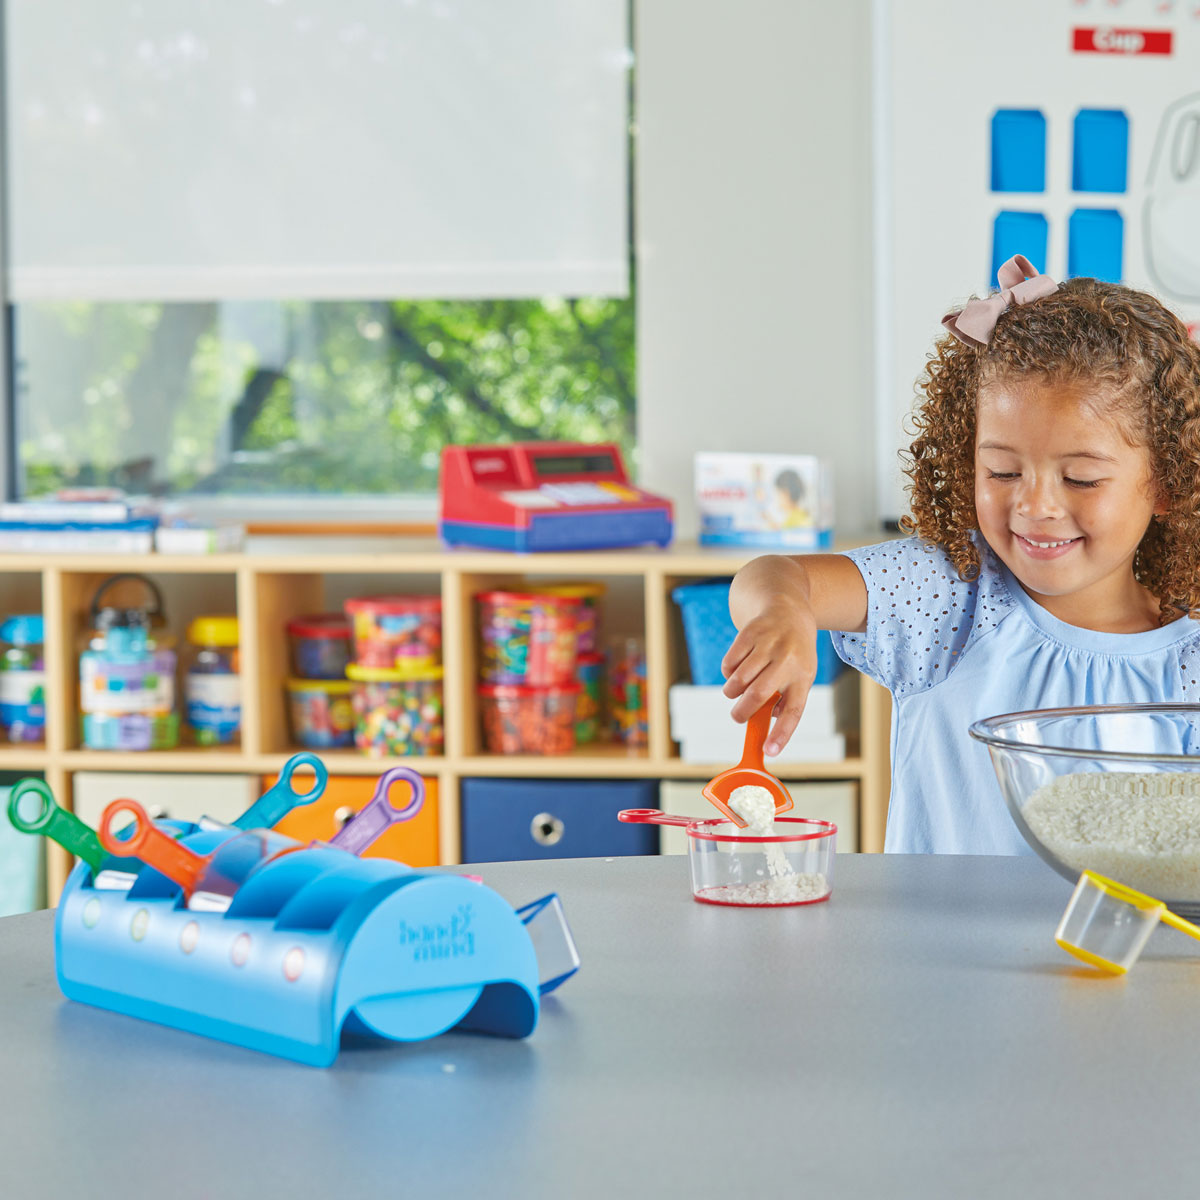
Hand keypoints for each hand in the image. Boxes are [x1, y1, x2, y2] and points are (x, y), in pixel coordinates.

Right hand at [720, 602, 818, 755]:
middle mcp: (788, 660)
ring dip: (732, 692)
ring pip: (739, 680)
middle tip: (737, 717)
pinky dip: (727, 673)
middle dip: (741, 712)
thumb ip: (786, 699)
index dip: (781, 733)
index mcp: (803, 676)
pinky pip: (729, 663)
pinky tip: (735, 670)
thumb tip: (767, 722)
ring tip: (735, 691)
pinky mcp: (750, 633)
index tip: (768, 751)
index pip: (793, 710)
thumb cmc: (793, 652)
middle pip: (758, 695)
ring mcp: (768, 644)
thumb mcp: (800, 675)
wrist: (788, 608)